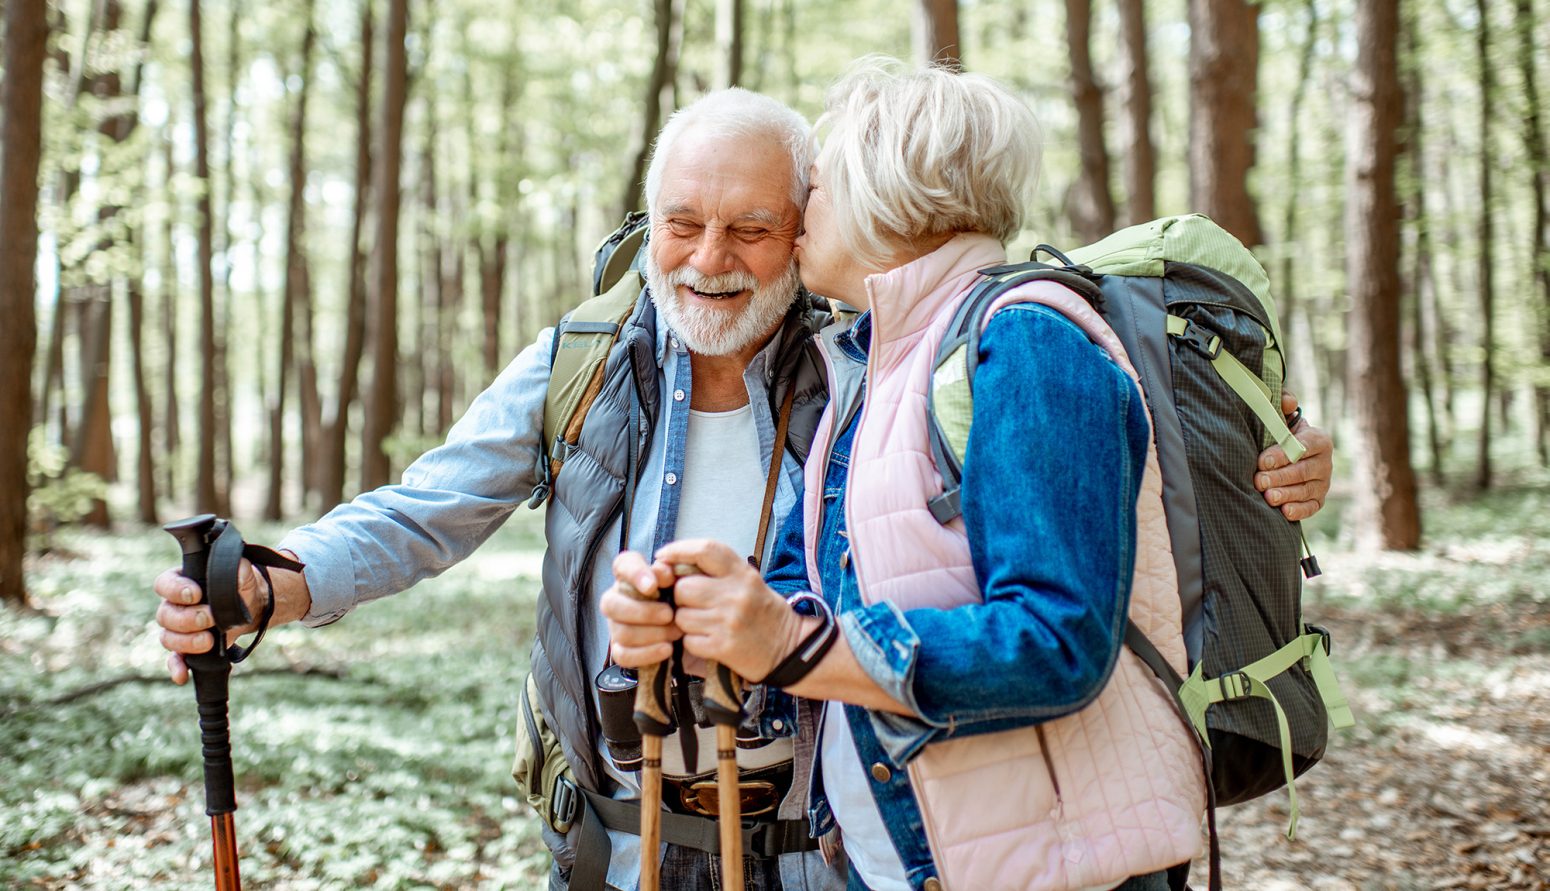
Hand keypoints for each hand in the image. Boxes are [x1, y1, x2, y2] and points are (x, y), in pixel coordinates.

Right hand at [152, 559, 268, 684]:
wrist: (251, 605)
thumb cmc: (240, 585)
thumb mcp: (241, 572)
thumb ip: (236, 567)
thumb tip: (236, 567)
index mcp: (181, 582)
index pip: (164, 584)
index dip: (176, 590)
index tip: (196, 594)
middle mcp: (174, 606)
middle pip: (165, 615)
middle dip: (187, 619)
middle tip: (210, 618)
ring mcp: (178, 629)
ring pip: (168, 638)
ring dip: (186, 642)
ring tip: (209, 641)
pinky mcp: (187, 648)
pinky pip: (174, 659)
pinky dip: (176, 668)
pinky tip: (182, 676)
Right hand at [602, 551, 681, 668]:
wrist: (690, 628)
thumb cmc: (681, 598)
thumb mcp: (682, 582)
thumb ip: (671, 572)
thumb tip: (662, 571)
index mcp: (630, 576)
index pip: (623, 565)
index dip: (635, 573)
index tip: (653, 585)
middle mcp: (616, 599)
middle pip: (611, 604)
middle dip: (643, 612)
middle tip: (669, 614)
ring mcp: (615, 626)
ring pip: (621, 632)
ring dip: (652, 633)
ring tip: (676, 632)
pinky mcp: (620, 650)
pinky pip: (623, 655)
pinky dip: (647, 653)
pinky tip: (667, 649)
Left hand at [654, 539, 806, 683]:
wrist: (789, 648)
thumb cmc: (762, 613)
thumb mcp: (747, 582)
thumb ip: (717, 572)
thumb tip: (671, 565)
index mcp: (741, 574)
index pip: (705, 550)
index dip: (678, 550)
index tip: (663, 556)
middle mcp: (735, 594)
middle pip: (683, 587)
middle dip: (680, 596)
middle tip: (693, 604)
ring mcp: (729, 621)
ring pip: (682, 616)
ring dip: (685, 622)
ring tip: (704, 624)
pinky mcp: (724, 646)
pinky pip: (689, 641)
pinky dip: (692, 642)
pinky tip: (708, 640)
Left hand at [1254, 390, 1332, 521]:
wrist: (1288, 455)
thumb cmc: (1280, 434)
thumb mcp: (1281, 417)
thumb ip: (1282, 405)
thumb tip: (1288, 402)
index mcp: (1318, 439)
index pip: (1303, 447)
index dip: (1282, 454)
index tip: (1262, 461)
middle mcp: (1325, 462)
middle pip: (1303, 471)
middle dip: (1280, 477)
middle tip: (1259, 481)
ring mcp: (1324, 483)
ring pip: (1307, 490)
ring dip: (1287, 494)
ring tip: (1268, 497)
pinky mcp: (1318, 500)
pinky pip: (1312, 507)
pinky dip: (1299, 510)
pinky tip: (1284, 512)